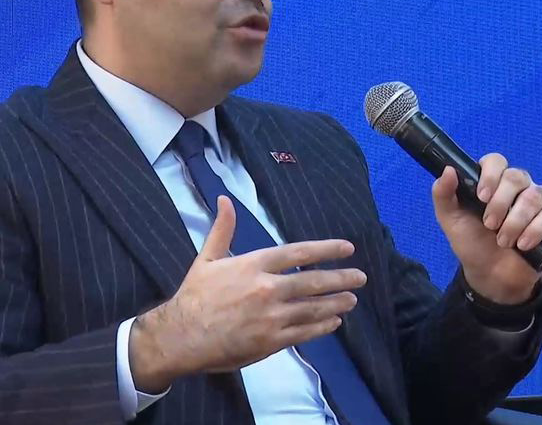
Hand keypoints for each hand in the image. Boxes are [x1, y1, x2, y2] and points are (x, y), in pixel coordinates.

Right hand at [129, 196, 366, 392]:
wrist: (182, 336)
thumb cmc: (195, 296)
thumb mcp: (207, 258)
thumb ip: (222, 229)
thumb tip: (226, 199)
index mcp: (254, 264)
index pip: (298, 252)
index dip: (326, 250)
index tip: (347, 249)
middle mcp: (267, 288)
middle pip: (313, 281)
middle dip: (340, 278)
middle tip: (360, 277)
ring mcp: (272, 317)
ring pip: (313, 307)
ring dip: (336, 303)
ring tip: (352, 300)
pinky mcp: (271, 341)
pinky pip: (304, 332)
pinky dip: (322, 326)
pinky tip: (334, 322)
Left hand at [431, 154, 541, 303]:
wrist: (491, 275)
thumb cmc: (472, 243)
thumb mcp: (450, 220)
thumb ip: (443, 194)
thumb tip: (448, 169)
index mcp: (493, 181)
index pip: (496, 161)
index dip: (490, 175)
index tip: (481, 197)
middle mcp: (518, 186)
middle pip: (517, 177)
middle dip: (501, 203)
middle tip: (489, 225)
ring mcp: (538, 200)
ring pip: (534, 196)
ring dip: (516, 222)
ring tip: (503, 241)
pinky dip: (536, 230)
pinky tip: (523, 244)